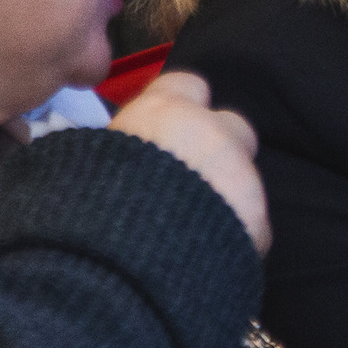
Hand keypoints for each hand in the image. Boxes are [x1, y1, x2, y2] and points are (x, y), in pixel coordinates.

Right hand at [109, 71, 269, 254]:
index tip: (166, 132)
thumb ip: (117, 148)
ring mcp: (242, 178)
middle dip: (217, 150)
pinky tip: (206, 257)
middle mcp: (211, 134)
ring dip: (226, 195)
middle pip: (233, 128)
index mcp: (164, 110)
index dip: (180, 108)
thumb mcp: (88, 161)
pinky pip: (249, 228)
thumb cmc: (91, 204)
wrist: (129, 261)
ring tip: (193, 228)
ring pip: (245, 179)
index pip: (187, 85)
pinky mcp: (258, 224)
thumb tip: (116, 155)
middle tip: (188, 182)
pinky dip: (232, 239)